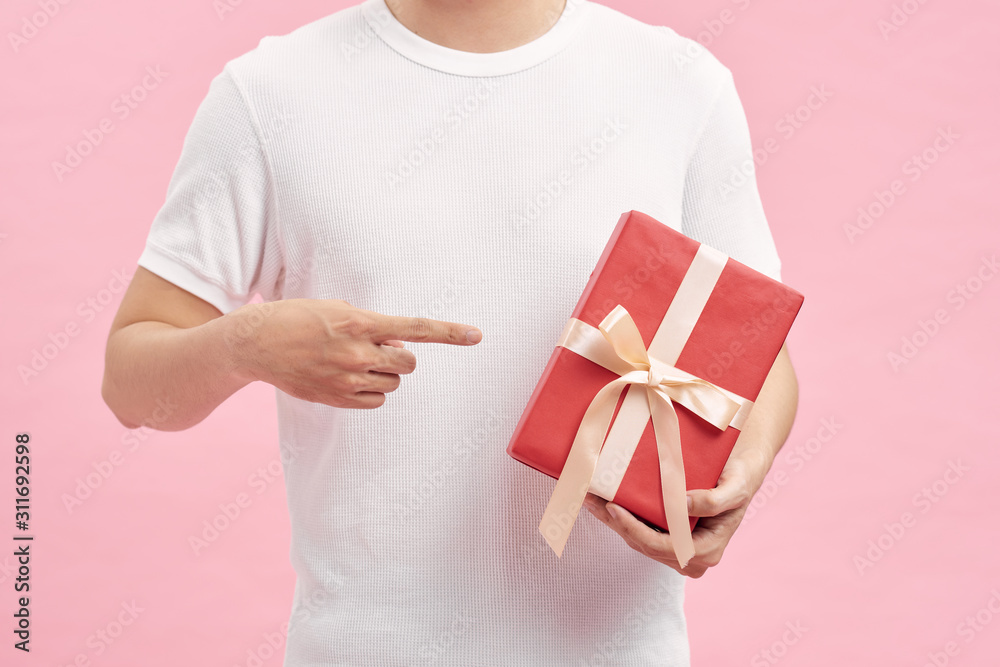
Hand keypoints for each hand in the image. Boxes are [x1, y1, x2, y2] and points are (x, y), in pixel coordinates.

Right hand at [223, 298, 481, 407]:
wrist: (256, 344)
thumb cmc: (296, 319)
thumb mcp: (335, 309)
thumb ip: (371, 325)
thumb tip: (397, 347)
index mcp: (360, 323)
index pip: (416, 329)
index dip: (449, 333)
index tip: (476, 335)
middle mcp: (357, 352)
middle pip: (407, 365)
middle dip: (399, 358)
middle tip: (376, 349)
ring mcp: (347, 379)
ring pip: (391, 384)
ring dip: (382, 374)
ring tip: (353, 362)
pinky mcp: (336, 399)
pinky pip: (375, 401)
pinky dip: (371, 392)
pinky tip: (349, 379)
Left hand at [583, 450, 768, 577]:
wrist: (741, 471)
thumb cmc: (741, 478)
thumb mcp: (736, 487)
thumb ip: (714, 501)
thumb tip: (683, 505)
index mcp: (707, 550)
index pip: (662, 547)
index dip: (634, 529)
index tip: (614, 507)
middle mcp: (691, 556)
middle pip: (643, 544)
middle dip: (614, 523)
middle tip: (590, 498)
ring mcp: (678, 548)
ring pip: (636, 538)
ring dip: (611, 519)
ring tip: (589, 497)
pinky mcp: (668, 535)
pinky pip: (640, 529)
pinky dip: (620, 515)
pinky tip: (602, 500)